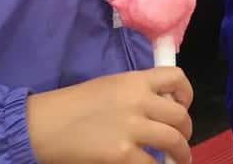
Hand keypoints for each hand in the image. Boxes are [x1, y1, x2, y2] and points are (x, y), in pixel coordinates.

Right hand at [27, 68, 193, 163]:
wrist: (46, 124)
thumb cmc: (74, 105)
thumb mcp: (110, 86)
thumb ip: (136, 93)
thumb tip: (161, 110)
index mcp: (135, 80)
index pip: (176, 78)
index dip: (186, 95)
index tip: (183, 107)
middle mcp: (139, 100)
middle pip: (180, 116)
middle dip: (186, 132)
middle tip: (181, 143)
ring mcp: (132, 128)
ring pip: (174, 141)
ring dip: (181, 154)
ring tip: (179, 161)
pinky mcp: (122, 154)